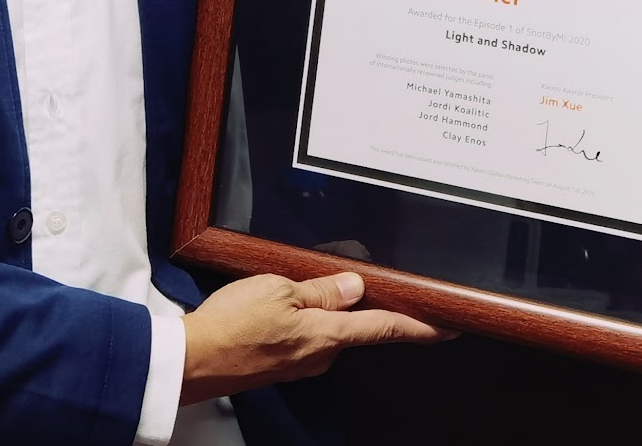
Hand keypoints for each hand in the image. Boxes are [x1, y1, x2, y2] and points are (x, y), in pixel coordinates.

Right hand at [180, 271, 451, 403]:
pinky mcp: (280, 365)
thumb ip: (321, 290)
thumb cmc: (232, 324)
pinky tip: (275, 306)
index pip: (384, 328)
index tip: (450, 326)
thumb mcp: (279, 289)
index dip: (420, 327)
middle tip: (342, 276)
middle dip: (353, 304)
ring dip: (319, 310)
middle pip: (353, 326)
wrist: (191, 361)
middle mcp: (320, 356)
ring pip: (325, 330)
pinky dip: (299, 319)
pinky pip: (303, 337)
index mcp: (327, 336)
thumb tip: (355, 286)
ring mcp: (300, 364)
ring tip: (289, 286)